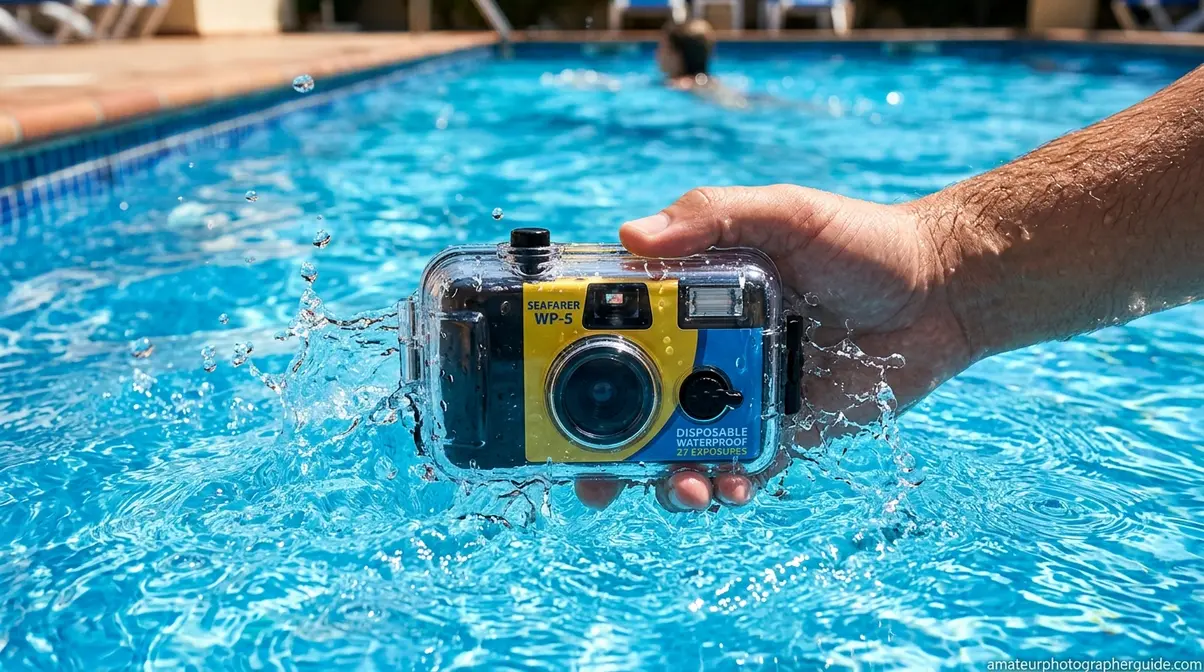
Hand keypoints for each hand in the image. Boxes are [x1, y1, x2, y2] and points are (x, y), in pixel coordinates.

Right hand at [576, 185, 974, 511]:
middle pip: (634, 406)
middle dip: (604, 449)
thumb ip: (714, 216)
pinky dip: (724, 489)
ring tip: (681, 488)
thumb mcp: (784, 213)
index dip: (572, 361)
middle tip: (591, 477)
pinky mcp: (781, 434)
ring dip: (664, 480)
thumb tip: (632, 234)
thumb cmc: (861, 240)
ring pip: (679, 449)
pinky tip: (727, 489)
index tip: (544, 387)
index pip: (614, 330)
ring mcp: (738, 397)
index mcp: (690, 299)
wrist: (943, 289)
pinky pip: (739, 470)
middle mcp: (703, 352)